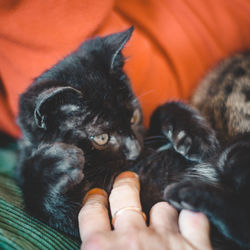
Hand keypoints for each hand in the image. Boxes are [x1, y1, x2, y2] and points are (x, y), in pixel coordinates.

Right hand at [78, 171, 211, 249]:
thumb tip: (90, 244)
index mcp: (101, 249)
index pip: (91, 212)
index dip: (93, 201)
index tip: (96, 196)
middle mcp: (132, 237)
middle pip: (125, 196)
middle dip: (125, 184)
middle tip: (127, 179)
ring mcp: (165, 239)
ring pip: (162, 207)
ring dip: (161, 211)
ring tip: (161, 215)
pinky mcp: (195, 247)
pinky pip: (194, 217)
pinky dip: (191, 215)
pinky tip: (188, 215)